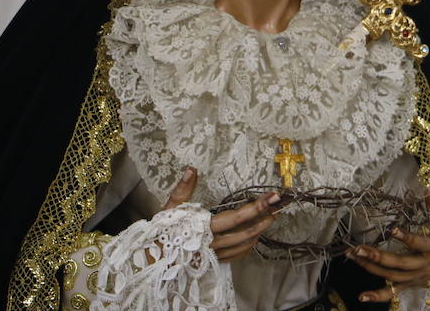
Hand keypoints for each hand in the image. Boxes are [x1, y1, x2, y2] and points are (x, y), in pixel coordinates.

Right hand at [162, 167, 281, 262]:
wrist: (151, 256)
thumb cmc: (162, 230)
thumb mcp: (171, 208)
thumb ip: (183, 189)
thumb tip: (192, 168)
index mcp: (204, 228)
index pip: (236, 217)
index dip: (255, 207)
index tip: (271, 197)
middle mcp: (212, 243)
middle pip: (245, 232)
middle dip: (264, 218)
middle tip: (278, 206)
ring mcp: (214, 254)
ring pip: (243, 245)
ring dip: (259, 232)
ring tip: (270, 219)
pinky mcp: (212, 261)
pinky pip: (235, 255)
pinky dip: (248, 246)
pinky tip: (254, 238)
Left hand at [351, 190, 429, 302]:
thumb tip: (428, 188)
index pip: (418, 243)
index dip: (406, 237)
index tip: (392, 229)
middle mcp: (422, 264)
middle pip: (399, 262)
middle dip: (377, 256)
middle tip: (358, 248)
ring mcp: (415, 277)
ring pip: (391, 275)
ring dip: (371, 268)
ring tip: (353, 256)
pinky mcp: (411, 285)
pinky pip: (393, 293)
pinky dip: (378, 296)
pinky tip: (362, 297)